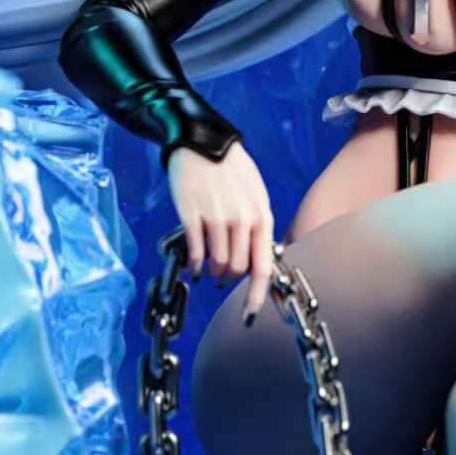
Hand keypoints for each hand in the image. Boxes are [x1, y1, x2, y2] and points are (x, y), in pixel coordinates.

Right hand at [166, 141, 275, 320]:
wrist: (201, 140)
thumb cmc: (230, 166)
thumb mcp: (255, 192)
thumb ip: (258, 222)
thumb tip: (259, 253)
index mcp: (261, 215)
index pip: (263, 266)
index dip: (257, 295)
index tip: (250, 314)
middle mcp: (241, 220)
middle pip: (238, 270)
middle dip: (230, 279)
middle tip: (222, 277)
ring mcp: (216, 219)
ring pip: (218, 265)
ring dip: (213, 272)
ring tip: (209, 268)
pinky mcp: (192, 216)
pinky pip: (196, 253)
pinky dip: (196, 265)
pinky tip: (194, 265)